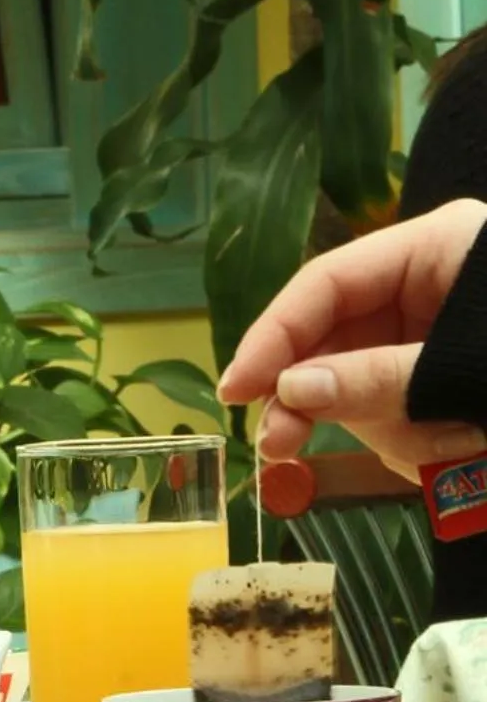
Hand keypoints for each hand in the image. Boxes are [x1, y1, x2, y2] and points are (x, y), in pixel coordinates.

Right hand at [218, 199, 486, 473]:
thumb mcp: (464, 377)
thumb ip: (377, 382)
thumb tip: (289, 391)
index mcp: (439, 248)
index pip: (329, 282)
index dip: (275, 333)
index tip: (237, 386)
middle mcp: (429, 282)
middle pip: (333, 324)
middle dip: (299, 383)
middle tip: (273, 439)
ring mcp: (435, 330)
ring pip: (352, 367)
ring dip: (328, 413)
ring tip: (315, 453)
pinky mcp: (444, 376)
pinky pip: (387, 398)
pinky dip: (373, 430)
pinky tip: (372, 452)